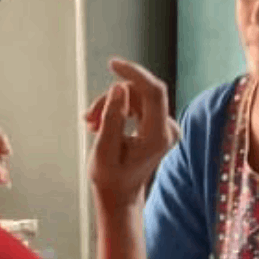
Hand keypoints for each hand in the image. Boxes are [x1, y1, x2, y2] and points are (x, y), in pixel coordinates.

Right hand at [85, 58, 179, 208]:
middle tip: (89, 118)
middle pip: (140, 94)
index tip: (113, 64)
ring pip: (135, 97)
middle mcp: (168, 129)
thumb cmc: (110, 179)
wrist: (120, 195)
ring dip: (110, 106)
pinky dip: (117, 110)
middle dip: (111, 100)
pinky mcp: (159, 125)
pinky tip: (101, 124)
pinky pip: (137, 104)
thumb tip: (119, 87)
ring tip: (92, 125)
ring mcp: (166, 127)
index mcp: (159, 137)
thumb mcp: (104, 150)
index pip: (154, 92)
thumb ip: (112, 118)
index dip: (134, 73)